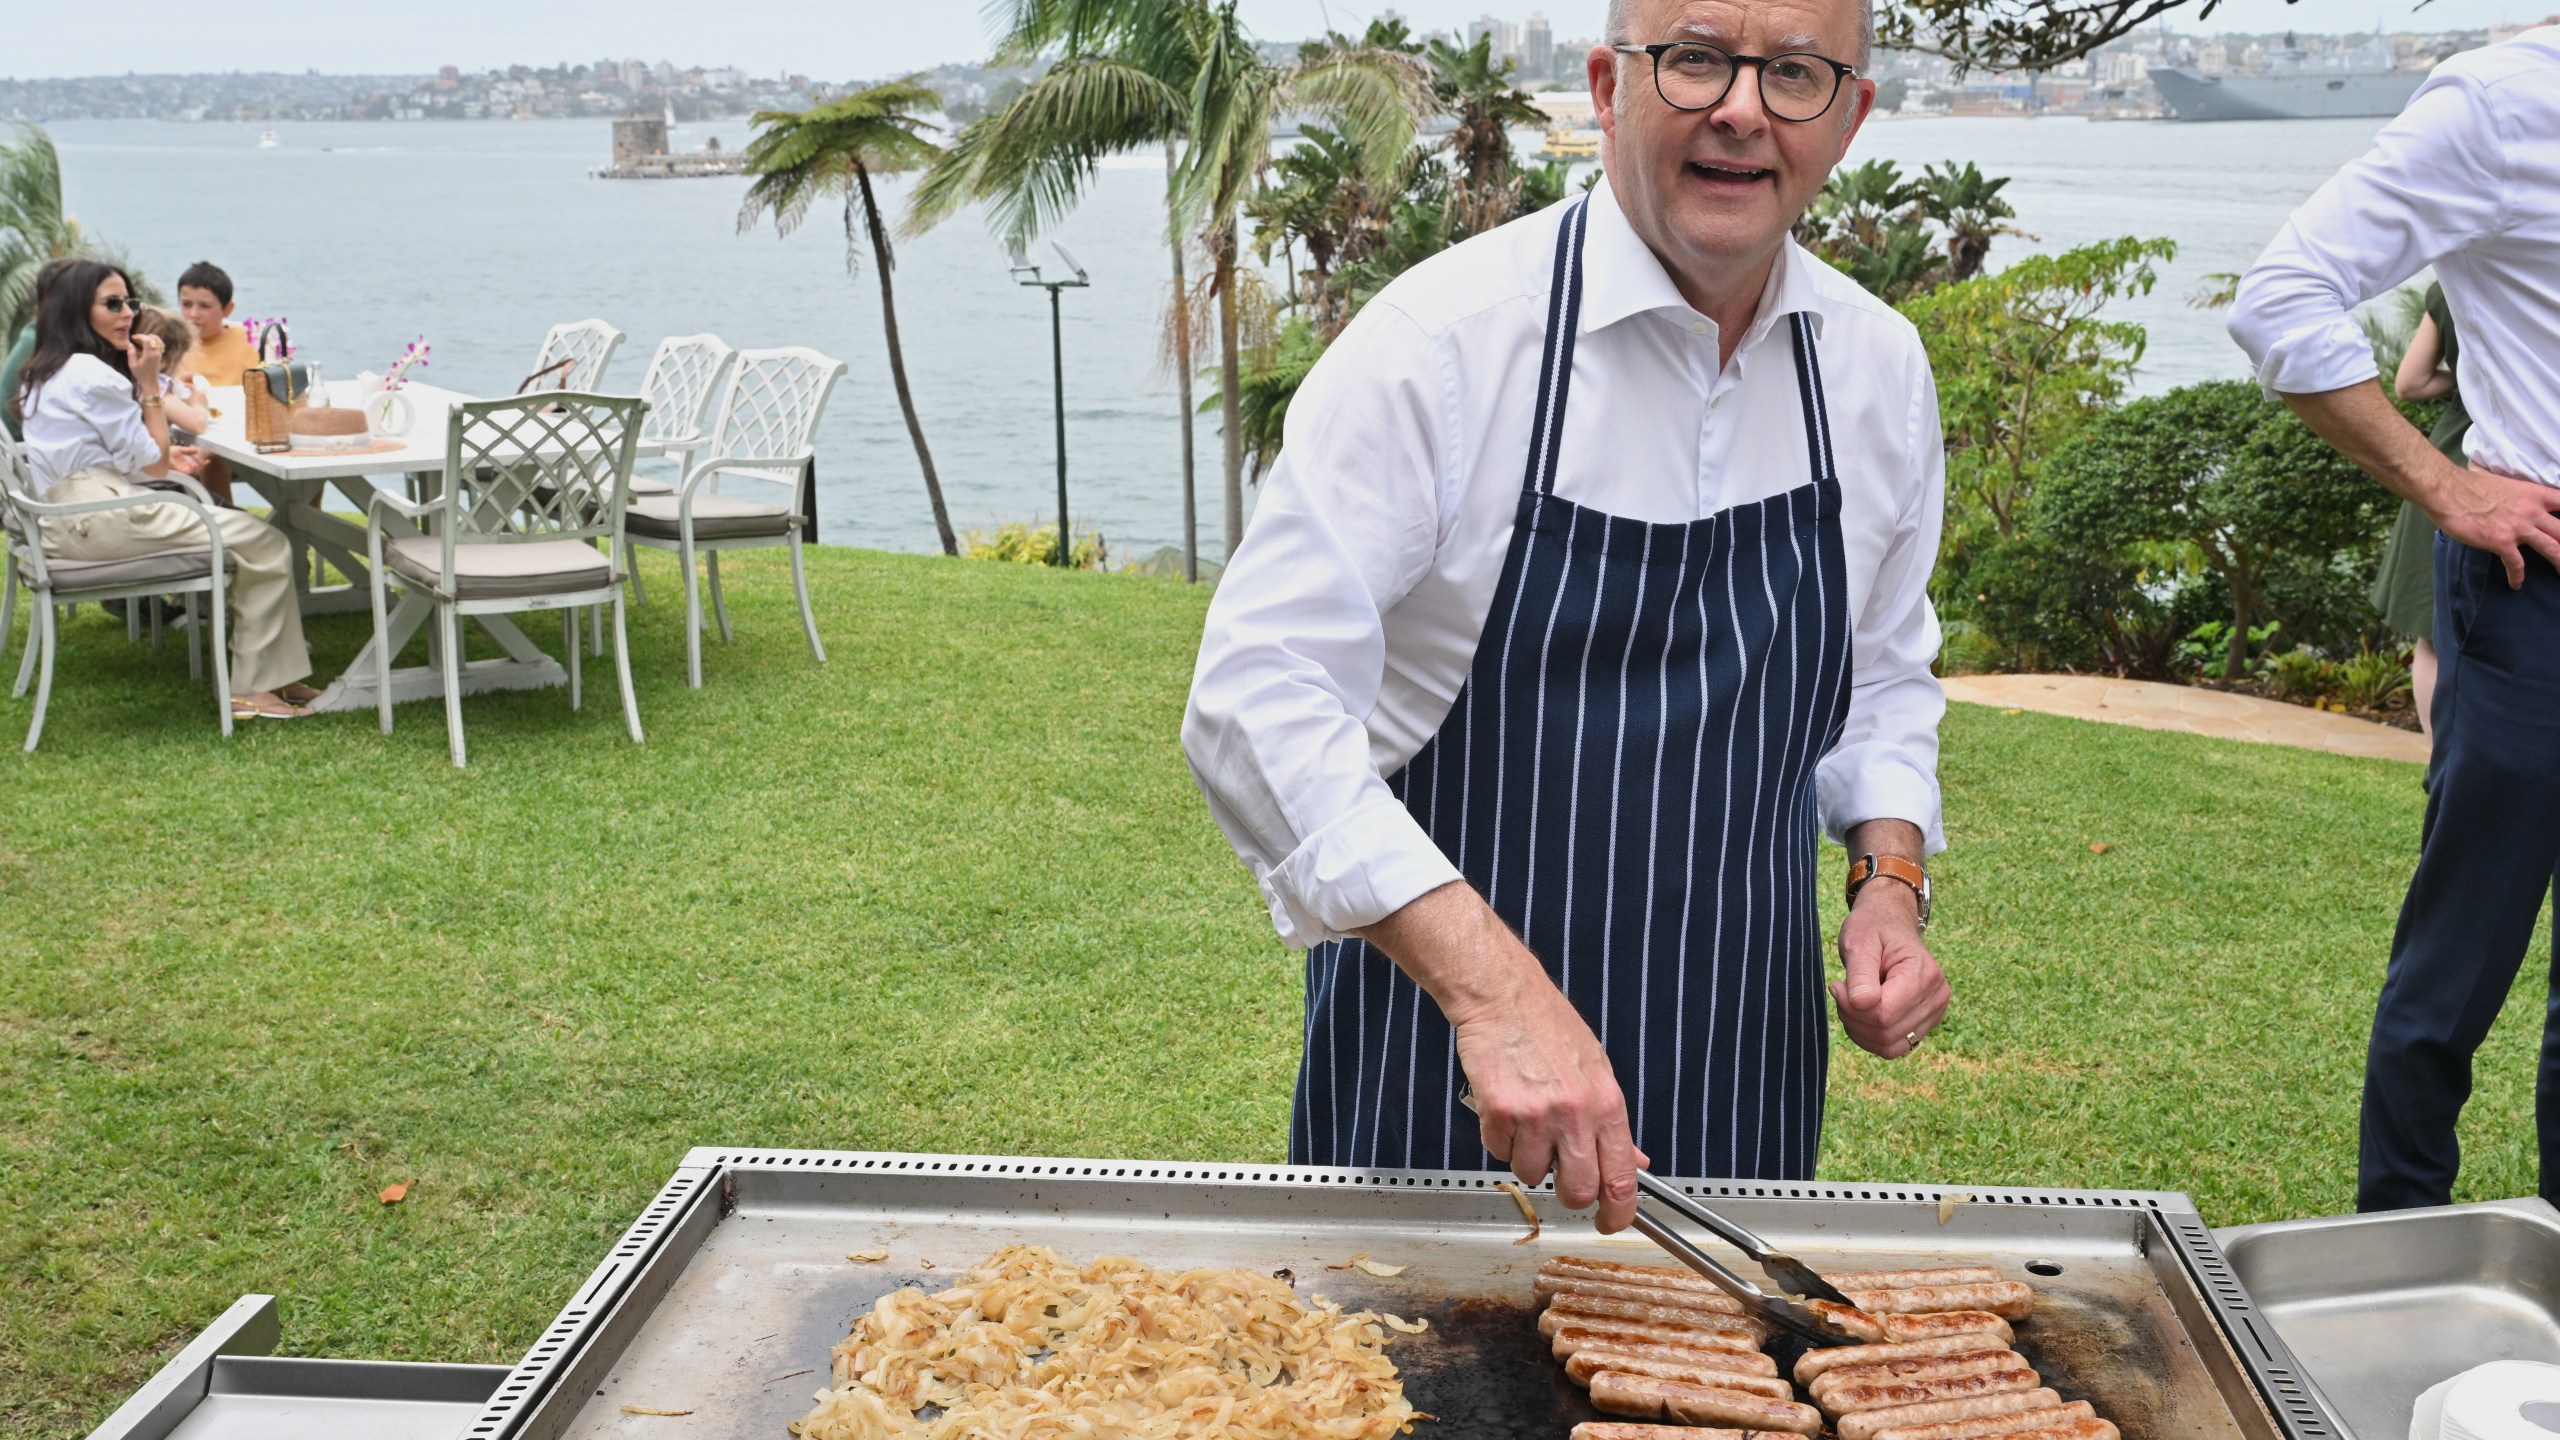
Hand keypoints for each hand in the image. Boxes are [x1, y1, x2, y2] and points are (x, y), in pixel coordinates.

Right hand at [128, 332, 163, 387]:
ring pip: (158, 340)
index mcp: (149, 355)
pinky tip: (147, 343)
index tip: (133, 338)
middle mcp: (156, 353)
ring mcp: (159, 354)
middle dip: (144, 336)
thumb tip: (130, 344)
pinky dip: (154, 341)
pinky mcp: (160, 355)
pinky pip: (160, 344)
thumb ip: (131, 353)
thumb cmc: (140, 374)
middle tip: (136, 339)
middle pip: (153, 339)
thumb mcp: (132, 364)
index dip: (140, 336)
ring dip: (150, 338)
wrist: (150, 381)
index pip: (147, 340)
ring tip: (141, 340)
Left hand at [170, 446, 208, 477]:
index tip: (207, 461)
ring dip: (197, 467)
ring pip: (194, 471)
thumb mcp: (180, 449)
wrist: (162, 453)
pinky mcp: (180, 471)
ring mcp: (183, 469)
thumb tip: (197, 450)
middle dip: (202, 466)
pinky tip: (192, 463)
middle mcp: (185, 466)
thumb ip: (189, 450)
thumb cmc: (168, 451)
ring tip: (198, 463)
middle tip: (204, 463)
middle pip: (197, 468)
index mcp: (185, 461)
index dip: (202, 462)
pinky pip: (189, 471)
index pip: (196, 463)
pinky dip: (192, 468)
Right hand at [1449, 970, 1648, 1232]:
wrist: (1503, 996)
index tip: (1610, 1223)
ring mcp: (1536, 1115)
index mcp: (1607, 1103)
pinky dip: (1499, 1138)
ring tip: (1527, 1119)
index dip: (1618, 1213)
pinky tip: (1505, 1106)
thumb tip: (1634, 1161)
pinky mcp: (1499, 1113)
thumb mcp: (1596, 1070)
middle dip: (1568, 1193)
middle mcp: (1575, 1113)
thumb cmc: (1548, 1026)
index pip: (1623, 1177)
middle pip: (1578, 1191)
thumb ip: (1613, 1123)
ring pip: (1532, 1174)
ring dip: (1527, 1157)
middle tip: (1559, 1172)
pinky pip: (1499, 1151)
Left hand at [1832, 879, 1947, 1058]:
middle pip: (1886, 1032)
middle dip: (1853, 1018)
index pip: (1884, 1013)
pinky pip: (1894, 1047)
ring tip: (1851, 1001)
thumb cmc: (1873, 928)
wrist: (1889, 923)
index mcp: (1924, 973)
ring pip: (1889, 1045)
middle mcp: (1937, 996)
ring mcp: (1935, 1012)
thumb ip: (1860, 973)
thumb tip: (1861, 1004)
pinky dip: (1870, 1037)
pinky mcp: (1925, 1023)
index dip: (1852, 1007)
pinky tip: (1860, 1014)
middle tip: (1841, 991)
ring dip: (1860, 1030)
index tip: (1837, 985)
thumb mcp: (1859, 941)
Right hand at [2425, 461, 2559, 588]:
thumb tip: (2512, 497)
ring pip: (2551, 548)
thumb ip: (2516, 494)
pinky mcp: (2502, 542)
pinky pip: (2516, 563)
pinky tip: (2516, 584)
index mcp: (2534, 494)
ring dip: (2559, 563)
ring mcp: (2518, 527)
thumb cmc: (2470, 484)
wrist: (2448, 491)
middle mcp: (2532, 511)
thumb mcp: (2504, 484)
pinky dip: (2517, 576)